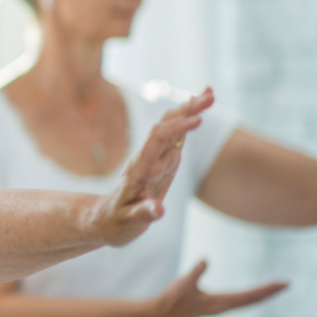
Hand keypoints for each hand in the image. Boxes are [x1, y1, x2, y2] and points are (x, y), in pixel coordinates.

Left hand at [87, 88, 214, 246]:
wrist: (105, 218)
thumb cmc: (116, 222)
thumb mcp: (128, 223)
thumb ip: (142, 214)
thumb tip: (158, 210)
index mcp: (139, 169)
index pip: (157, 141)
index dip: (176, 129)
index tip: (197, 120)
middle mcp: (146, 158)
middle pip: (165, 127)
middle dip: (187, 110)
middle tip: (210, 96)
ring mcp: (155, 158)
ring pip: (171, 127)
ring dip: (189, 109)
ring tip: (210, 93)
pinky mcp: (162, 161)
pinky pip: (175, 137)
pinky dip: (187, 121)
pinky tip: (198, 109)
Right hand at [151, 259, 287, 316]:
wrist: (161, 313)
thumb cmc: (172, 298)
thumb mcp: (184, 282)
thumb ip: (196, 271)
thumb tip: (206, 259)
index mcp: (220, 303)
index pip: (250, 296)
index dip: (267, 289)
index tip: (283, 283)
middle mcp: (223, 307)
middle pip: (252, 300)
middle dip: (269, 292)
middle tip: (286, 284)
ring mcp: (218, 308)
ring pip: (246, 302)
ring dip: (260, 295)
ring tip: (272, 288)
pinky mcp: (213, 306)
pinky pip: (238, 301)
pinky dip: (248, 296)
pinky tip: (249, 295)